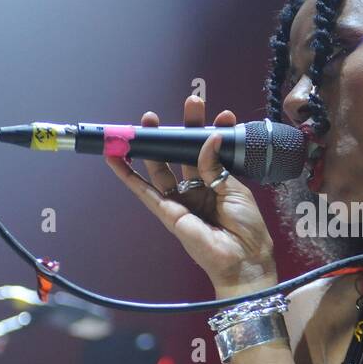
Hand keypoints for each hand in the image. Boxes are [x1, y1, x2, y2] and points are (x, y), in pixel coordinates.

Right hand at [104, 95, 278, 297]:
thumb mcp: (235, 190)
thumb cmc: (247, 228)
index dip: (213, 133)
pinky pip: (143, 191)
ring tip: (150, 119)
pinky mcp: (166, 213)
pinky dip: (127, 175)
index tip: (221, 114)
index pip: (210, 152)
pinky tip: (115, 157)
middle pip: (184, 154)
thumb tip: (209, 138)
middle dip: (185, 129)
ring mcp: (181, 200)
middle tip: (189, 104)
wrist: (244, 259)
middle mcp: (197, 189)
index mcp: (217, 184)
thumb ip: (216, 165)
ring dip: (155, 144)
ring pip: (162, 168)